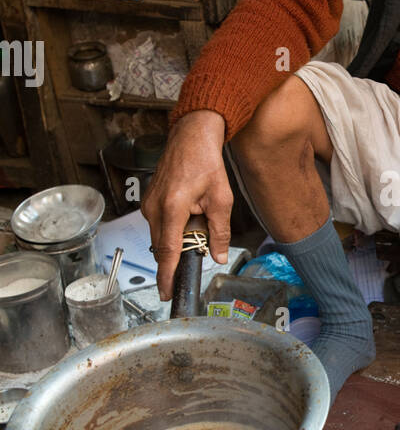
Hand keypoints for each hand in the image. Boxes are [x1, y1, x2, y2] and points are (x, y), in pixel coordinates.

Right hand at [141, 110, 232, 299]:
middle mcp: (155, 208)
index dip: (167, 276)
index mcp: (173, 208)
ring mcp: (148, 204)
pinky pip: (159, 224)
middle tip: (201, 241)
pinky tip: (188, 212)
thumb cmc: (206, 162)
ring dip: (178, 237)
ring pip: (161, 236)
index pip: (167, 251)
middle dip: (180, 252)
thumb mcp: (221, 199)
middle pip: (164, 246)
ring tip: (197, 216)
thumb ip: (219, 231)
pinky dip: (173, 227)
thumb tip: (218, 255)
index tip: (167, 292)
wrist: (191, 136)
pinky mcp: (149, 201)